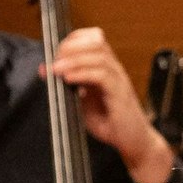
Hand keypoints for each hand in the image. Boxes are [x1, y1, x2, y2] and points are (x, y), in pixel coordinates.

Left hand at [47, 27, 174, 182]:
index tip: (56, 52)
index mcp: (107, 69)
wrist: (135, 142)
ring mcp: (120, 81)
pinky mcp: (121, 94)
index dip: (73, 39)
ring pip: (99, 56)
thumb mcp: (83, 102)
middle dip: (71, 47)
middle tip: (54, 60)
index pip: (94, 39)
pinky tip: (69, 79)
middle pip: (96, 42)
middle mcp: (115, 71)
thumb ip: (68, 86)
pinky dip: (82, 74)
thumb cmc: (112, 124)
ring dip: (74, 59)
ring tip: (57, 69)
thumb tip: (46, 70)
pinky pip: (102, 76)